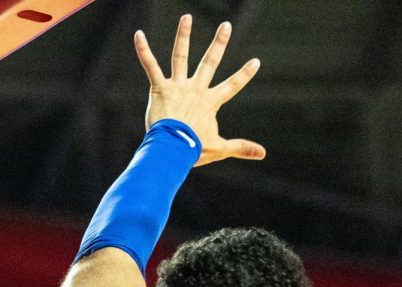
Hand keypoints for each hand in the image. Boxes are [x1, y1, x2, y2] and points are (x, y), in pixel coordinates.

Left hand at [134, 15, 264, 166]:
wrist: (172, 149)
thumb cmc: (194, 150)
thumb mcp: (220, 148)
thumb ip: (241, 147)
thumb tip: (263, 153)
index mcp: (210, 102)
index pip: (232, 85)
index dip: (244, 74)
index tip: (255, 61)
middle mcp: (196, 89)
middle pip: (210, 62)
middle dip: (219, 43)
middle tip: (226, 25)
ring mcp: (178, 87)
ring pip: (180, 56)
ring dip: (183, 35)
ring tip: (186, 17)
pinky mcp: (160, 88)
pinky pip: (150, 66)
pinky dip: (143, 50)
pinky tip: (138, 35)